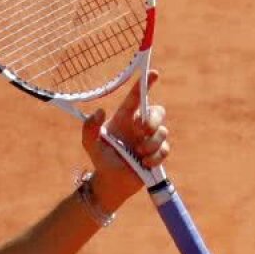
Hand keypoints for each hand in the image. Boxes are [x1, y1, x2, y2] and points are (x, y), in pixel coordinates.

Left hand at [80, 70, 169, 210]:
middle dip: (153, 120)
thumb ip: (89, 128)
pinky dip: (154, 157)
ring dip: (150, 144)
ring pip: (162, 132)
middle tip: (143, 130)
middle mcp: (140, 125)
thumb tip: (99, 110)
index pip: (137, 97)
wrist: (112, 181)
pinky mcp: (158, 153)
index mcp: (124, 118)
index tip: (153, 73)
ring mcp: (150, 138)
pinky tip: (143, 163)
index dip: (145, 84)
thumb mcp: (90, 144)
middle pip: (157, 111)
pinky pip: (165, 149)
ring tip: (138, 154)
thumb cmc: (101, 158)